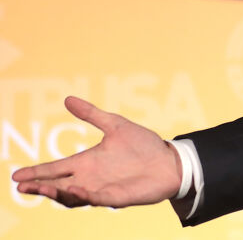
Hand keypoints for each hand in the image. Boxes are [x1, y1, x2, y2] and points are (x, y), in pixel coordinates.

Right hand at [10, 96, 181, 207]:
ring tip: (43, 188)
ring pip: (72, 197)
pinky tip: (76, 189)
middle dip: (40, 186)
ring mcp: (102, 189)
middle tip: (22, 185)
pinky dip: (86, 196)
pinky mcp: (117, 197)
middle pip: (58, 186)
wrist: (169, 160)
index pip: (55, 169)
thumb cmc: (143, 145)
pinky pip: (98, 199)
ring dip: (58, 193)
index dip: (37, 173)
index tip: (17, 175)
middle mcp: (90, 178)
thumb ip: (91, 114)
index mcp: (87, 162)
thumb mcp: (115, 125)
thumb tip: (67, 99)